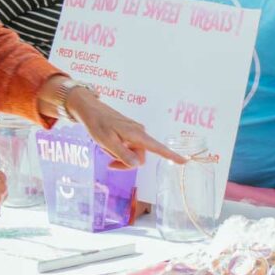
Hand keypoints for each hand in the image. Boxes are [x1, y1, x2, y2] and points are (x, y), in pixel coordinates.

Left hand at [65, 88, 185, 167]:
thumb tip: (139, 164)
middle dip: (127, 163)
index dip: (171, 156)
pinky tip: (108, 146)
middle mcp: (139, 133)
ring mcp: (135, 133)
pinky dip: (120, 151)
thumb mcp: (107, 142)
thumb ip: (123, 154)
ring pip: (134, 154)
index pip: (158, 148)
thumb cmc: (97, 125)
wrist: (90, 110)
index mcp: (137, 135)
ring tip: (106, 151)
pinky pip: (129, 147)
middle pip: (141, 157)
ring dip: (121, 158)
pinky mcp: (130, 133)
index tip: (184, 161)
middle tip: (110, 164)